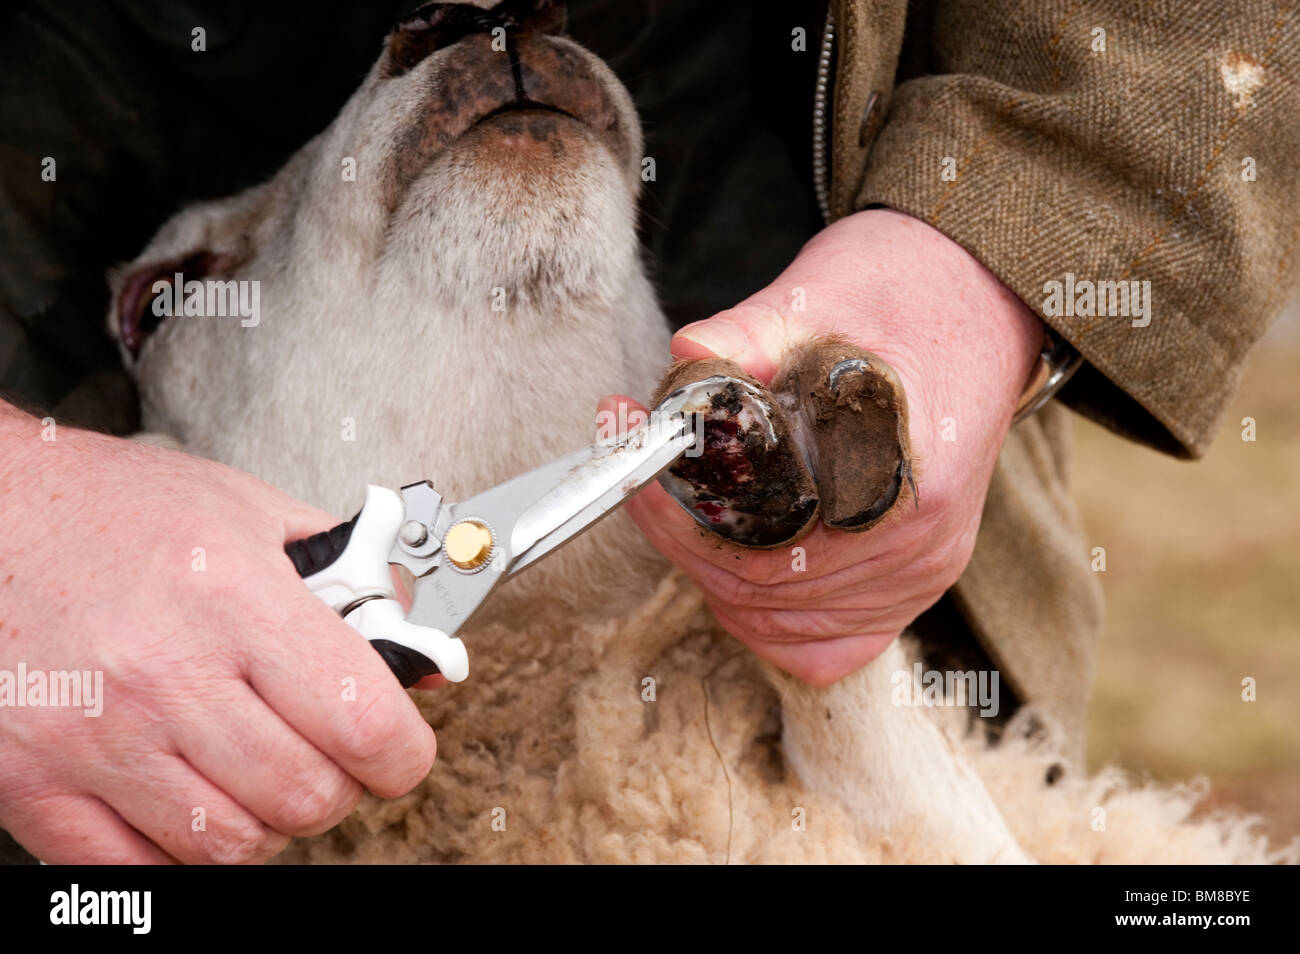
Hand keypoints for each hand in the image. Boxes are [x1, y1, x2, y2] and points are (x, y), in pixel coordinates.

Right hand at [0, 407, 436, 862]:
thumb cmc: (117, 509)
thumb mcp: (252, 513)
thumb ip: (349, 581)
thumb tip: (418, 657)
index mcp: (233, 597)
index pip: (364, 723)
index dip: (403, 755)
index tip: (399, 752)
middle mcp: (165, 673)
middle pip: (307, 796)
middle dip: (339, 787)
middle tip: (325, 756)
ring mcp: (94, 737)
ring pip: (231, 845)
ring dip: (265, 822)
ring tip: (254, 772)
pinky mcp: (31, 782)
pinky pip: (138, 869)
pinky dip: (180, 850)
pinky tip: (186, 795)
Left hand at [611, 209, 1042, 685]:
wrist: (977, 299)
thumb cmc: (901, 296)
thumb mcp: (819, 297)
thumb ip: (747, 333)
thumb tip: (686, 357)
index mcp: (905, 479)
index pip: (764, 547)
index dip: (682, 519)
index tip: (642, 462)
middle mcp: (920, 544)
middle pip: (765, 593)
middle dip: (686, 542)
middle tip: (641, 481)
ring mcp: (923, 572)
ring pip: (787, 626)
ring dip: (719, 580)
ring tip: (681, 516)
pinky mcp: (919, 578)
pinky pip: (830, 645)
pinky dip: (772, 622)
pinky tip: (742, 573)